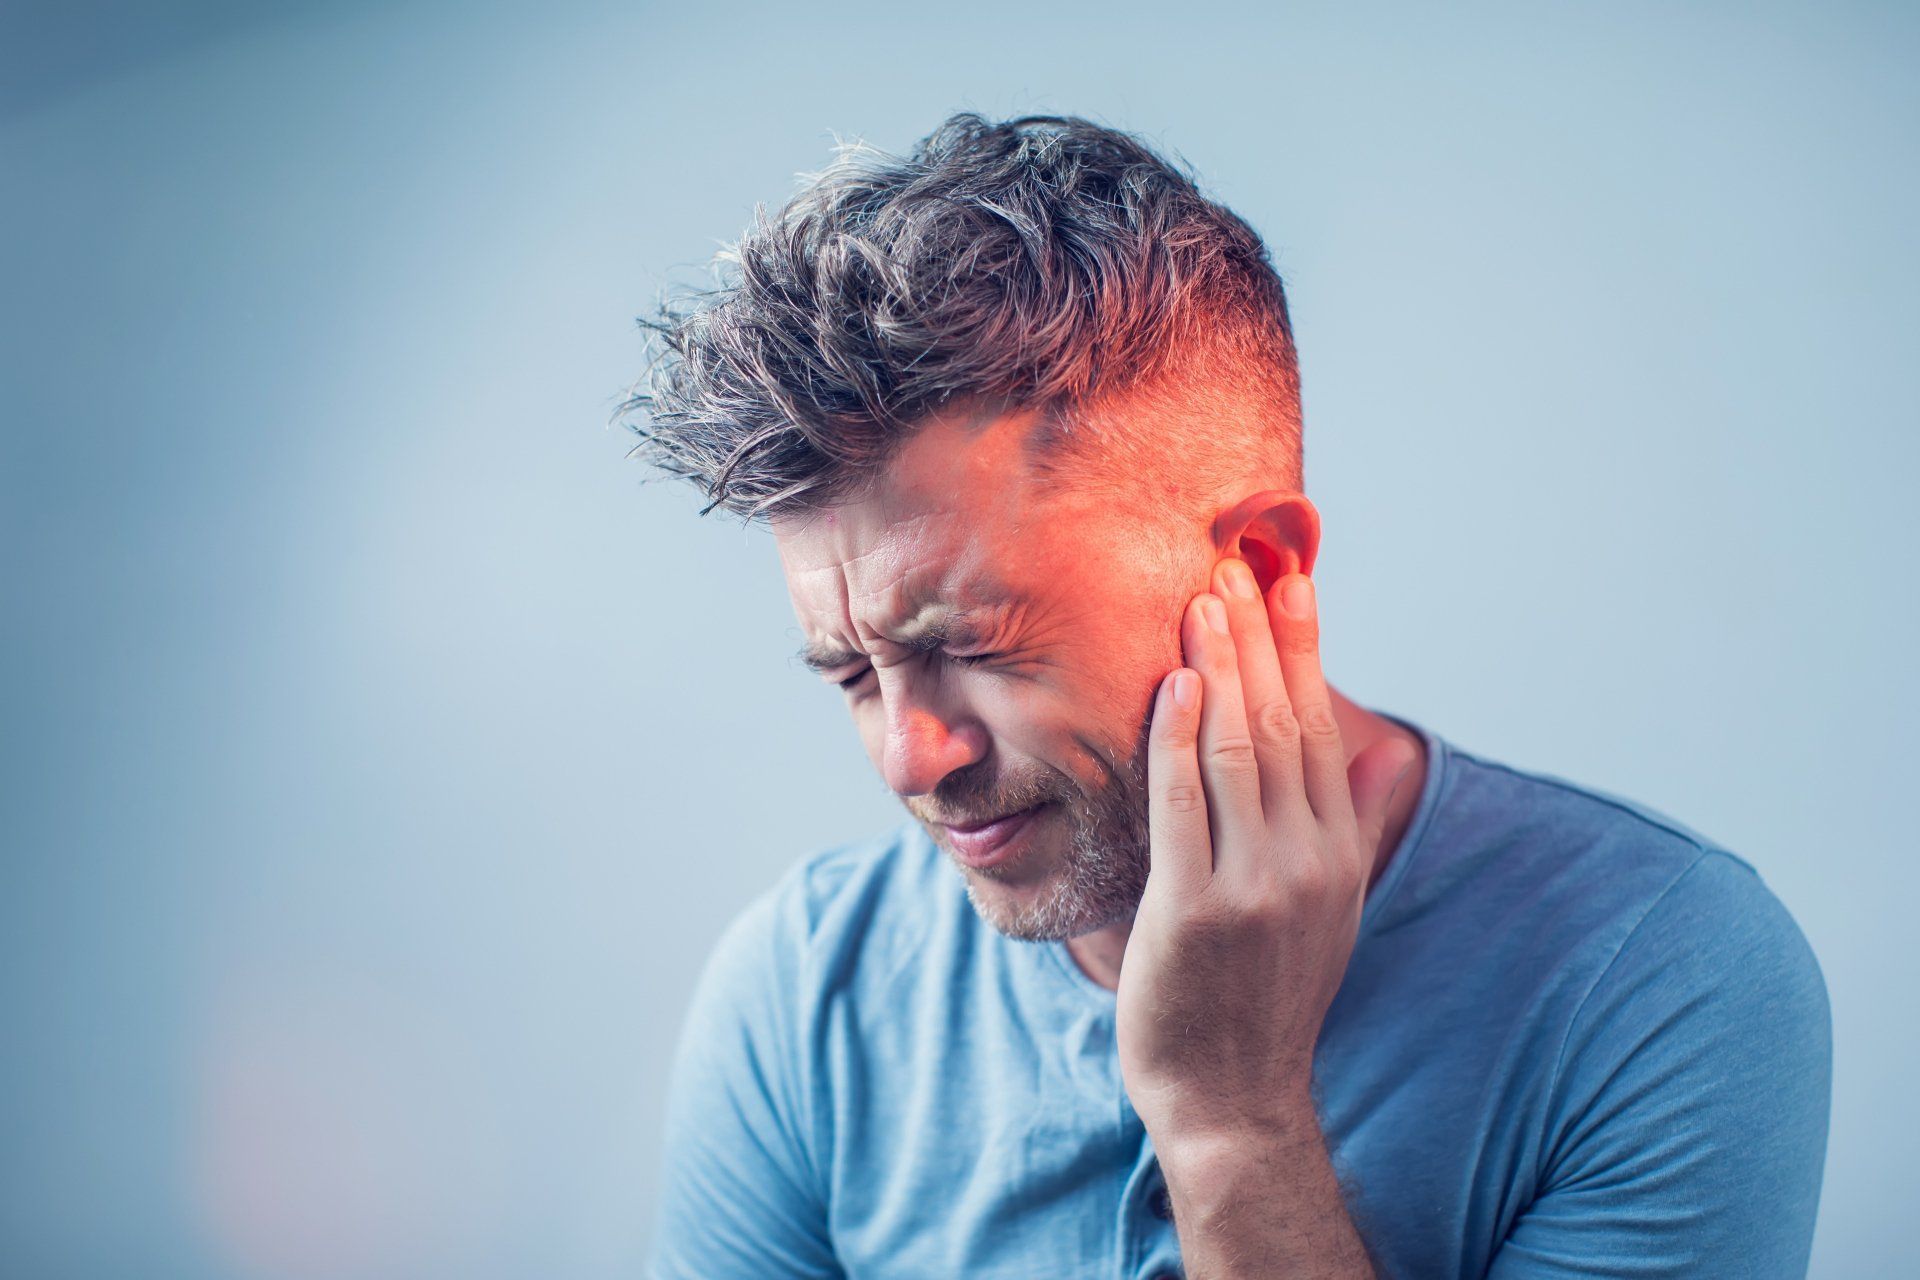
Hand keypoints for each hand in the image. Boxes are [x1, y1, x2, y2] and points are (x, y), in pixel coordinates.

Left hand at [1115, 560, 1416, 1150]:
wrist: (1232, 1101)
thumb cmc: (1264, 996)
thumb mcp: (1327, 911)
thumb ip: (1349, 826)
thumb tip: (1380, 756)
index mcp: (1337, 853)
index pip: (1321, 726)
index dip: (1304, 646)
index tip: (1290, 576)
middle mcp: (1308, 861)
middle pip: (1284, 721)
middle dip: (1261, 633)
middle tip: (1237, 557)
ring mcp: (1254, 886)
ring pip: (1240, 748)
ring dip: (1222, 665)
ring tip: (1203, 596)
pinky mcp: (1196, 910)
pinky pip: (1185, 804)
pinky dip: (1179, 738)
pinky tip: (1175, 684)